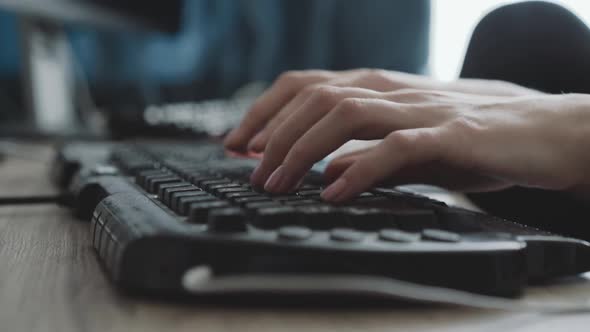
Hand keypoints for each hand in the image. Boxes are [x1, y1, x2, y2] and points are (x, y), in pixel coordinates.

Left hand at [243, 90, 589, 201]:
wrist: (544, 130)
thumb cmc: (472, 136)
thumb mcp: (406, 143)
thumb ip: (366, 154)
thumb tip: (326, 174)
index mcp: (377, 87)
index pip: (305, 86)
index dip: (263, 112)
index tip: (234, 144)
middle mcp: (391, 90)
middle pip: (314, 95)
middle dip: (272, 133)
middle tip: (249, 171)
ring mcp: (419, 108)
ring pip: (344, 112)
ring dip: (301, 149)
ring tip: (275, 184)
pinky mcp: (450, 134)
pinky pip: (395, 146)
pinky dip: (360, 168)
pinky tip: (335, 192)